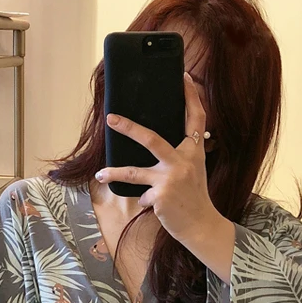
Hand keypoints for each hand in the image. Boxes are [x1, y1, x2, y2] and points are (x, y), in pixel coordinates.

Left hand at [94, 71, 222, 247]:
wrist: (201, 225)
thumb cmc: (194, 197)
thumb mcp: (194, 170)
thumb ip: (180, 156)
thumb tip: (153, 143)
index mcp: (194, 151)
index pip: (195, 118)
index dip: (190, 97)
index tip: (183, 77)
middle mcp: (183, 161)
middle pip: (151, 139)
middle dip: (128, 128)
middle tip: (111, 118)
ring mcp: (170, 179)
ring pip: (135, 172)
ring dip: (115, 172)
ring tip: (100, 174)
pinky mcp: (159, 196)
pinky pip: (142, 196)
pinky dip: (146, 201)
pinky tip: (154, 206)